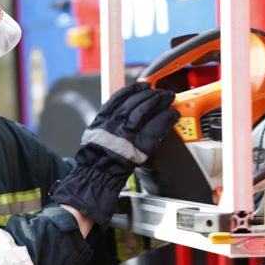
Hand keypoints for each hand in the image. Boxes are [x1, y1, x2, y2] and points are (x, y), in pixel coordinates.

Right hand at [51, 82, 179, 226]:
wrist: (94, 178)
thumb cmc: (93, 161)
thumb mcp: (94, 135)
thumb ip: (106, 122)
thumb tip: (118, 113)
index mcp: (102, 120)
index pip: (118, 98)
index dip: (132, 90)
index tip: (141, 86)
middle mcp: (113, 124)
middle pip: (134, 102)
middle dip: (150, 94)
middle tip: (160, 91)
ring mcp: (125, 135)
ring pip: (145, 111)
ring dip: (159, 102)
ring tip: (168, 98)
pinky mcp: (137, 147)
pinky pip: (154, 129)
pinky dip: (164, 119)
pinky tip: (171, 115)